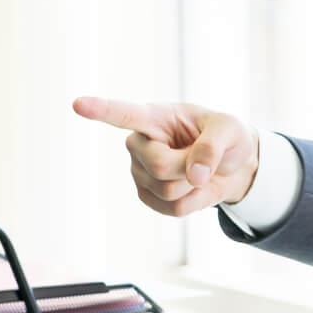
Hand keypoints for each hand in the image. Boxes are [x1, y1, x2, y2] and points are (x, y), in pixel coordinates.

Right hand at [72, 96, 260, 217]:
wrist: (234, 166)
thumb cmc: (227, 138)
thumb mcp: (230, 130)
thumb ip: (212, 146)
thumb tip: (194, 175)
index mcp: (155, 117)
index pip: (123, 113)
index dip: (100, 109)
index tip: (78, 104)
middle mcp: (139, 144)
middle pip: (158, 165)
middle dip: (189, 167)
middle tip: (204, 159)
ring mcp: (140, 172)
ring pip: (167, 190)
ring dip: (194, 185)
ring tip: (198, 171)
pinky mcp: (147, 196)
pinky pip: (173, 209)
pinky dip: (194, 202)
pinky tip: (193, 188)